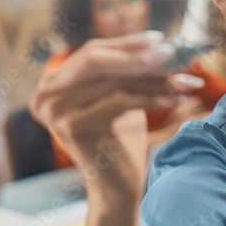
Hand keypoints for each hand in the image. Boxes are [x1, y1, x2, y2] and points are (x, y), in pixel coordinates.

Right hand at [29, 32, 202, 202]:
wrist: (116, 187)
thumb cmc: (120, 140)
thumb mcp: (118, 95)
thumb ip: (123, 68)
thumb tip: (155, 39)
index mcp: (51, 83)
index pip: (92, 52)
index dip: (127, 44)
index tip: (161, 39)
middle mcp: (44, 94)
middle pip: (97, 60)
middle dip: (138, 56)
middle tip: (172, 54)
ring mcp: (54, 111)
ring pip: (112, 82)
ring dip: (152, 80)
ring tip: (181, 81)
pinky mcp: (72, 127)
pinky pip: (118, 101)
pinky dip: (149, 98)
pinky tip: (172, 99)